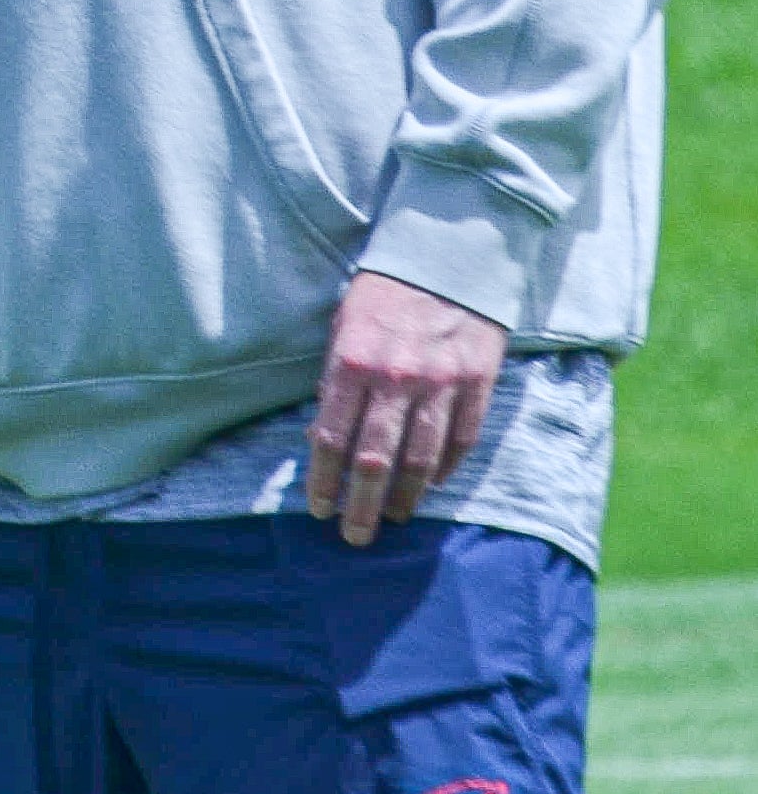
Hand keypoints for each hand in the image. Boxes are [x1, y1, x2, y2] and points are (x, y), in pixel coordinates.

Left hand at [306, 271, 507, 545]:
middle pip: (375, 461)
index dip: (323, 479)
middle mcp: (395, 379)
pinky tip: (430, 485)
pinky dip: (444, 470)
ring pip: (420, 460)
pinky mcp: (476, 384)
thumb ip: (333, 380)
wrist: (447, 257)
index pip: (330, 437)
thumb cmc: (383, 294)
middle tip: (354, 536)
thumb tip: (318, 434)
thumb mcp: (342, 326)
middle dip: (362, 505)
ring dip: (405, 497)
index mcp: (351, 362)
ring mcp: (440, 384)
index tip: (318, 508)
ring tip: (395, 519)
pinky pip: (460, 441)